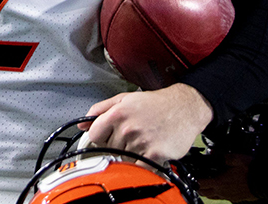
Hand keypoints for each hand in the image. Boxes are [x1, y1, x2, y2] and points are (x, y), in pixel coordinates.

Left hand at [81, 84, 213, 163]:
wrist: (185, 108)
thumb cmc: (155, 103)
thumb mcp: (124, 98)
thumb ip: (100, 109)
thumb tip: (82, 124)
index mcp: (118, 113)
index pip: (94, 135)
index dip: (100, 136)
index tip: (107, 136)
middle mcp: (128, 128)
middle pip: (109, 148)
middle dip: (118, 144)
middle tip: (132, 135)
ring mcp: (141, 142)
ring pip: (124, 158)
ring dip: (131, 153)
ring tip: (142, 140)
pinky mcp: (155, 154)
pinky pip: (139, 167)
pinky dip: (141, 163)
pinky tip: (148, 151)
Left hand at [194, 152, 257, 202]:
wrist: (265, 182)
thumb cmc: (250, 171)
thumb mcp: (235, 159)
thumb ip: (222, 156)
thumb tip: (212, 153)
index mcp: (219, 183)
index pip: (200, 184)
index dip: (193, 180)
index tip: (191, 176)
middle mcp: (222, 192)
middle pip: (204, 193)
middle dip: (198, 187)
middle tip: (196, 179)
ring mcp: (229, 197)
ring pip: (212, 196)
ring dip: (206, 191)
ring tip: (206, 184)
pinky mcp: (235, 199)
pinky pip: (222, 198)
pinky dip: (217, 193)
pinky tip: (221, 187)